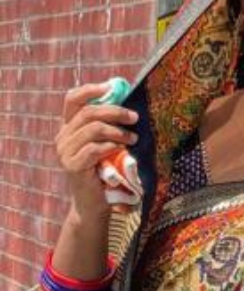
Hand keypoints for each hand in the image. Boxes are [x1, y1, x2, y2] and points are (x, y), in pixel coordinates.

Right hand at [56, 82, 138, 220]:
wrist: (95, 203)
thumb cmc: (105, 172)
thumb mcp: (107, 145)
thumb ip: (109, 127)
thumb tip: (130, 108)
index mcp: (69, 128)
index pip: (72, 100)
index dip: (90, 90)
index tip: (111, 87)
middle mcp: (63, 137)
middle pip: (88, 112)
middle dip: (115, 111)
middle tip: (135, 117)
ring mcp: (65, 152)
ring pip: (92, 129)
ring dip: (117, 131)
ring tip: (133, 139)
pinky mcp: (72, 166)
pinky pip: (93, 149)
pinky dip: (111, 146)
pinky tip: (123, 151)